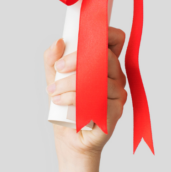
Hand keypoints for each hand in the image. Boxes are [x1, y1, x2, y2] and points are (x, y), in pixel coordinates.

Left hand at [43, 27, 127, 161]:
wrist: (70, 138)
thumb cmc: (66, 106)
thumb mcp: (54, 79)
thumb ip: (52, 59)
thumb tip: (58, 42)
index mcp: (105, 64)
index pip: (116, 40)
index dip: (105, 33)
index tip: (82, 38)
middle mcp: (115, 77)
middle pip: (105, 57)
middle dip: (77, 60)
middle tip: (58, 69)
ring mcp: (118, 94)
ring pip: (99, 79)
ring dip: (70, 84)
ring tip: (53, 92)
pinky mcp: (115, 111)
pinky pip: (98, 99)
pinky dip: (74, 99)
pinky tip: (60, 102)